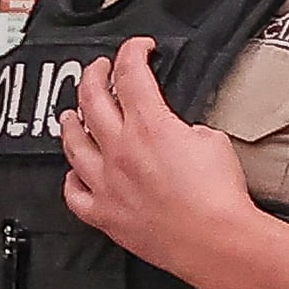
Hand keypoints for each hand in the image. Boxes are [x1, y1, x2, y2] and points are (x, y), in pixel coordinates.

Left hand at [56, 39, 258, 277]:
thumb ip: (186, 129)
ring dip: (70, 123)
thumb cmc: (218, 196)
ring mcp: (108, 183)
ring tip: (69, 114)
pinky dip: (71, 180)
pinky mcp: (106, 214)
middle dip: (94, 75)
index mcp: (149, 125)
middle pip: (92, 99)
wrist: (215, 240)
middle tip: (98, 69)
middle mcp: (120, 150)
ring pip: (73, 144)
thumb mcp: (213, 140)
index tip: (137, 48)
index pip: (131, 73)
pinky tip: (74, 174)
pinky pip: (75, 194)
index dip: (132, 52)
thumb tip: (178, 134)